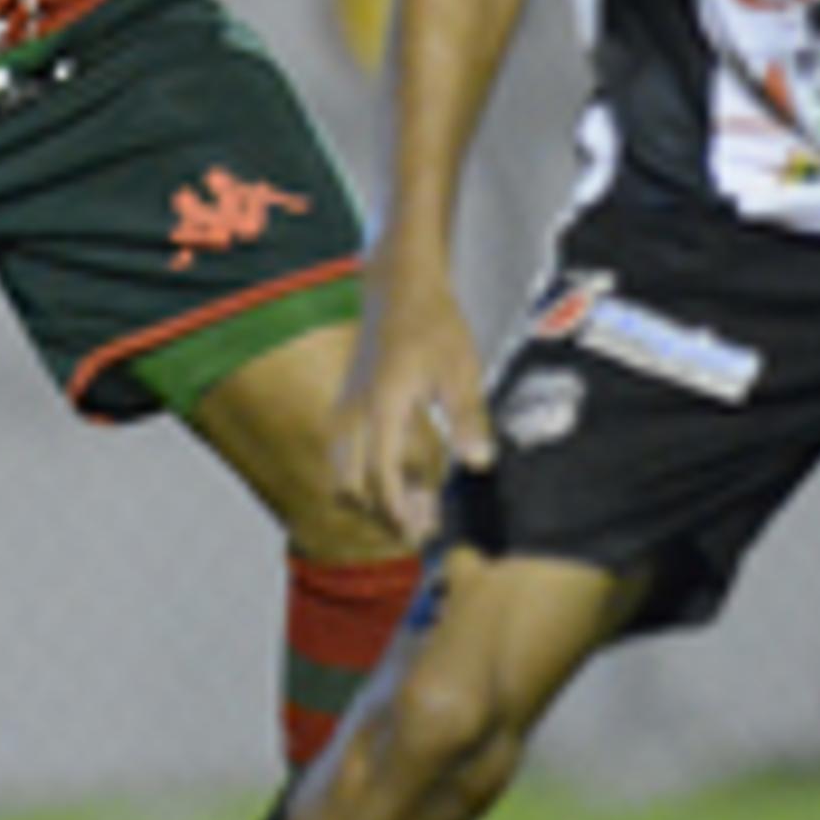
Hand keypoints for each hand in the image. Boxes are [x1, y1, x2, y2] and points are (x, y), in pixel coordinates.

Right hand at [330, 262, 492, 548]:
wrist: (400, 288)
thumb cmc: (435, 325)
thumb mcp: (462, 369)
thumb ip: (467, 418)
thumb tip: (479, 464)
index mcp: (384, 404)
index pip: (379, 471)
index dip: (396, 507)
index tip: (418, 530)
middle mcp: (355, 411)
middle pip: (349, 481)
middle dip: (380, 512)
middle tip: (419, 529)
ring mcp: (346, 407)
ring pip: (339, 470)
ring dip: (368, 497)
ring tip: (409, 507)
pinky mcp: (346, 404)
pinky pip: (341, 454)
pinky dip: (361, 475)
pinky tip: (396, 475)